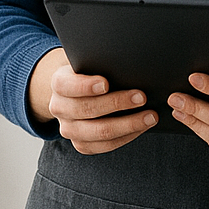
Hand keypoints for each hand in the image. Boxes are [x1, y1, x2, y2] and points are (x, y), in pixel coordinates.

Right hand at [28, 48, 157, 154]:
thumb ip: (100, 63)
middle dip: (117, 103)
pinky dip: (127, 136)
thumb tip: (128, 64)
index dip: (86, 86)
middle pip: (87, 109)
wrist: (75, 93)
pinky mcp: (81, 144)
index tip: (106, 83)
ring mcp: (68, 129)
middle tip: (142, 97)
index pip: (67, 85)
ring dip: (128, 124)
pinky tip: (142, 127)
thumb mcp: (88, 62)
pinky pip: (105, 145)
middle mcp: (59, 108)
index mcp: (58, 84)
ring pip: (99, 132)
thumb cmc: (89, 73)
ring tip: (150, 116)